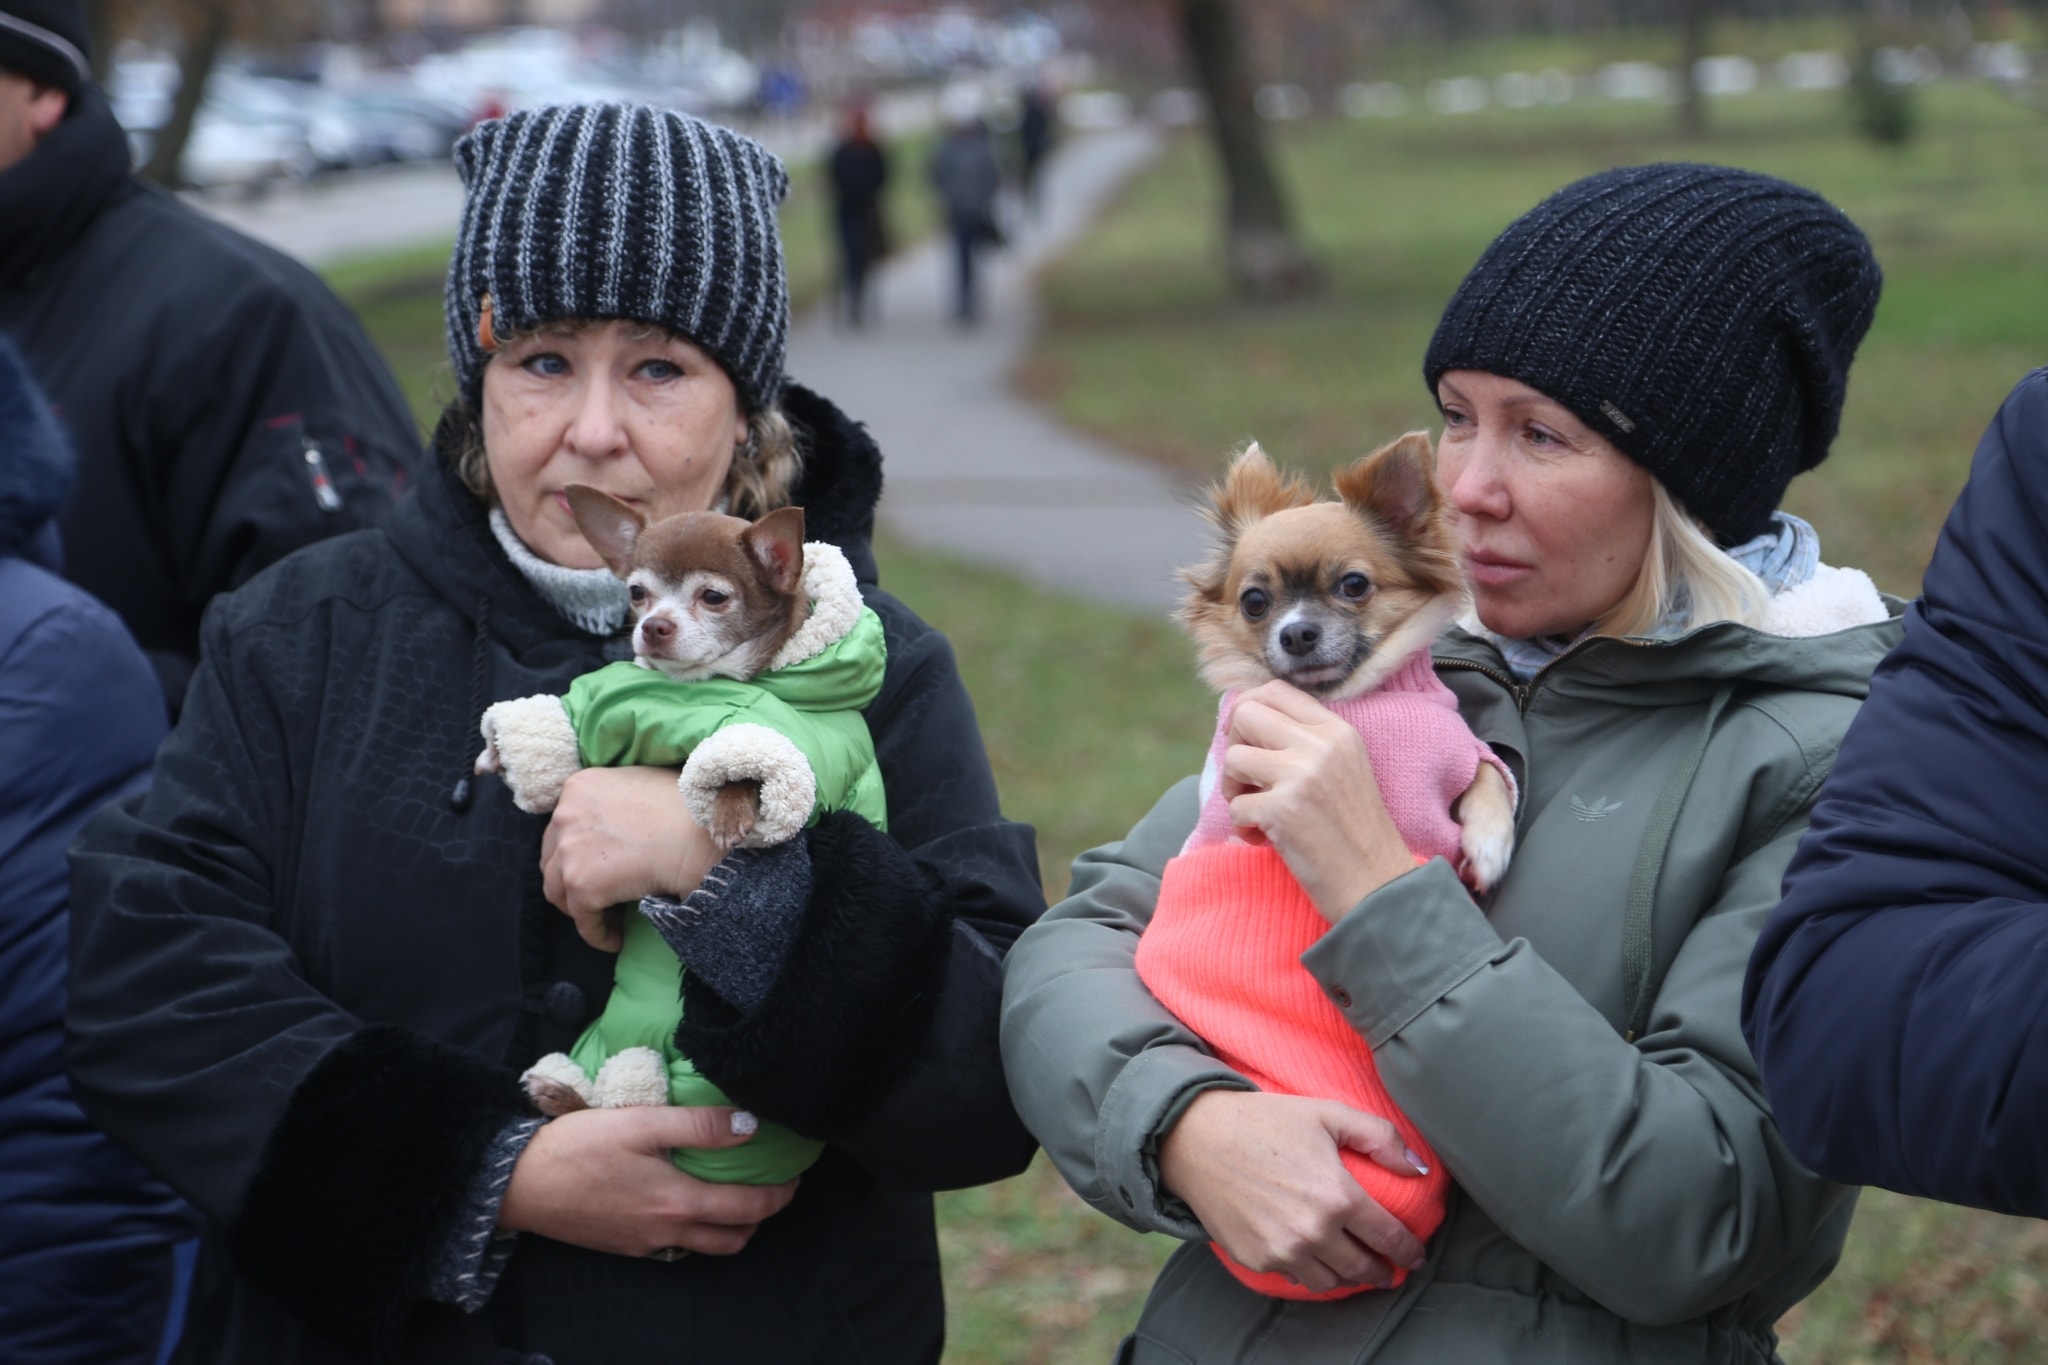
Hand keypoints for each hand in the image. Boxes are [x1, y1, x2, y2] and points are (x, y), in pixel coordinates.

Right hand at [499, 1106, 797, 1256]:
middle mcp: (666, 1232)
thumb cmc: (578, 1147)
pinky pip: (674, 1245)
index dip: (779, 1195)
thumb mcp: (642, 1123)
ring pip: (705, 1246)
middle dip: (761, 1216)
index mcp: (677, 1203)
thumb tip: (750, 1124)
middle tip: (770, 1186)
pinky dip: (694, 1229)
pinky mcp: (623, 1245)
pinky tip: (685, 1199)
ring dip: (729, 1226)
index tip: (796, 1175)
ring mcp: (644, 1244)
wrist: (516, 1182)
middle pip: (733, 1238)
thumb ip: (698, 1125)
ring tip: (732, 1191)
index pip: (748, 1209)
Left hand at [541, 766, 721, 949]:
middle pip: (553, 860)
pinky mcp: (581, 884)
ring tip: (608, 918)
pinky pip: (583, 921)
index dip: (578, 852)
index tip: (598, 867)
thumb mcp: (641, 785)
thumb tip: (611, 827)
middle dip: (573, 880)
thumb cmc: (689, 811)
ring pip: (560, 893)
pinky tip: (616, 940)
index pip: (562, 828)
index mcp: (578, 788)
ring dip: (581, 909)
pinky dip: (598, 935)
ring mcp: (569, 850)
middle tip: (600, 897)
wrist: (705, 835)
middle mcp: (565, 814)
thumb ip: (613, 801)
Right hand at [1157, 1090, 1426, 1293]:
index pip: (1389, 1238)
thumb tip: (1417, 1168)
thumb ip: (1380, 1137)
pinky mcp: (1256, 1259)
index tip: (1415, 1254)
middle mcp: (1313, 1231)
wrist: (1196, 1137)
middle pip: (1364, 1268)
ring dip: (1348, 1278)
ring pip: (1332, 1282)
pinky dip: (1311, 1272)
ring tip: (1353, 1267)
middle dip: (1383, 1271)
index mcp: (1338, 1196)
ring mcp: (1283, 1250)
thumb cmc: (1264, 1119)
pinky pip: (1295, 1277)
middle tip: (1389, 1268)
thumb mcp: (1327, 1113)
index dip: (1408, 1250)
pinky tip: (1314, 1259)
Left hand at [1223, 681, 1417, 921]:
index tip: (1248, 739)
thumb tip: (1242, 717)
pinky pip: (1235, 805)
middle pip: (1245, 713)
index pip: (1275, 690)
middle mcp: (1319, 745)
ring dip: (1234, 790)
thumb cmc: (1353, 830)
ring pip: (1233, 758)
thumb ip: (1304, 741)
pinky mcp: (1282, 810)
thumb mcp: (1343, 767)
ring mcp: (1300, 775)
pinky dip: (1244, 827)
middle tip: (1247, 777)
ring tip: (1258, 810)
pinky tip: (1267, 840)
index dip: (1248, 709)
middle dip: (1234, 745)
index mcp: (1336, 731)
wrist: (1376, 883)